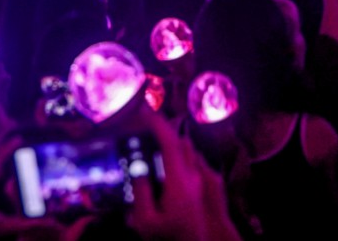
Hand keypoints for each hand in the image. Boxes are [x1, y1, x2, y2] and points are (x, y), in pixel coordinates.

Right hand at [128, 112, 237, 240]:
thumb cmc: (169, 239)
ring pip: (187, 152)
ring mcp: (199, 183)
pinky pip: (189, 163)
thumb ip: (141, 192)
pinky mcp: (200, 190)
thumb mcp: (146, 221)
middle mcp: (193, 177)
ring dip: (170, 141)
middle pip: (180, 143)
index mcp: (180, 181)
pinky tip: (163, 162)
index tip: (145, 110)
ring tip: (150, 138)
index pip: (170, 142)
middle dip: (162, 129)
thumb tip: (137, 168)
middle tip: (144, 122)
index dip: (157, 123)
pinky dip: (176, 154)